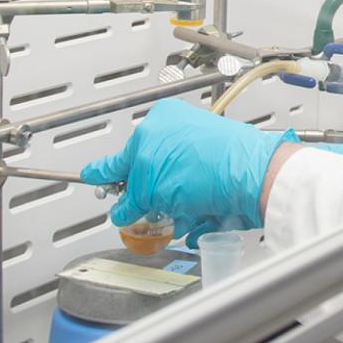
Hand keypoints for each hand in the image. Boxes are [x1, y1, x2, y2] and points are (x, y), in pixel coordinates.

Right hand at [80, 99, 294, 243]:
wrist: (251, 177)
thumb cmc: (205, 165)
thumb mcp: (149, 185)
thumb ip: (129, 199)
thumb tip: (121, 210)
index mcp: (160, 123)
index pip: (124, 154)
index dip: (106, 173)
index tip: (91, 176)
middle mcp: (182, 136)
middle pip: (151, 177)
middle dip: (149, 199)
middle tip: (143, 211)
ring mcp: (203, 156)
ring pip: (175, 194)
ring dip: (176, 212)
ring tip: (184, 215)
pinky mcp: (222, 177)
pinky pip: (199, 202)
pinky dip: (199, 216)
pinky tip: (202, 219)